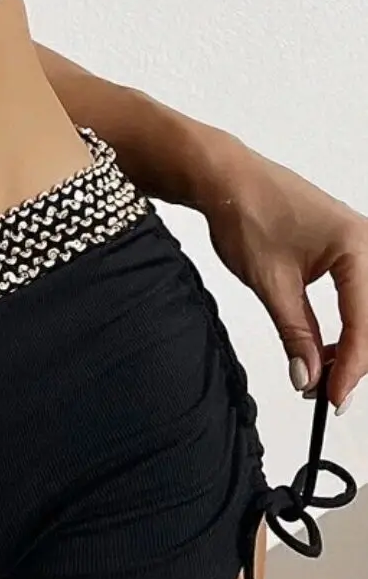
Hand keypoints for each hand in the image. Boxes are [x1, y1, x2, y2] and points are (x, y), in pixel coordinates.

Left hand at [194, 137, 367, 413]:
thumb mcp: (270, 283)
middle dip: (355, 359)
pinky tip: (325, 348)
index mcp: (357, 247)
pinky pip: (358, 297)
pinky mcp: (345, 250)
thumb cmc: (247, 212)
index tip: (335, 399)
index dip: (353, 366)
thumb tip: (308, 376)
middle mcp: (366, 244)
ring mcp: (358, 246)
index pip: (364, 321)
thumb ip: (295, 333)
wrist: (225, 179)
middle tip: (326, 392)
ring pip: (367, 310)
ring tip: (319, 374)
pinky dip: (347, 326)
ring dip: (352, 345)